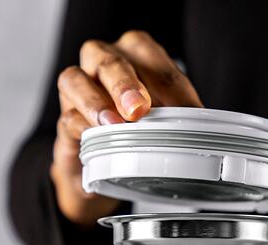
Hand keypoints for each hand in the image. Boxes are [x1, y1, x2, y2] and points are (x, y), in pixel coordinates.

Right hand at [52, 30, 203, 226]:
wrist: (105, 166)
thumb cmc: (139, 131)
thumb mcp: (166, 120)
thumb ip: (180, 115)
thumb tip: (203, 125)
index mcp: (135, 56)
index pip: (151, 57)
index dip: (168, 83)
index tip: (187, 112)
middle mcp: (102, 63)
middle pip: (109, 60)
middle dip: (125, 84)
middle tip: (139, 109)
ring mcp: (78, 90)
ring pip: (76, 80)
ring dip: (96, 101)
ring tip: (114, 123)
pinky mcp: (65, 121)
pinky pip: (68, 118)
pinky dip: (83, 127)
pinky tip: (97, 138)